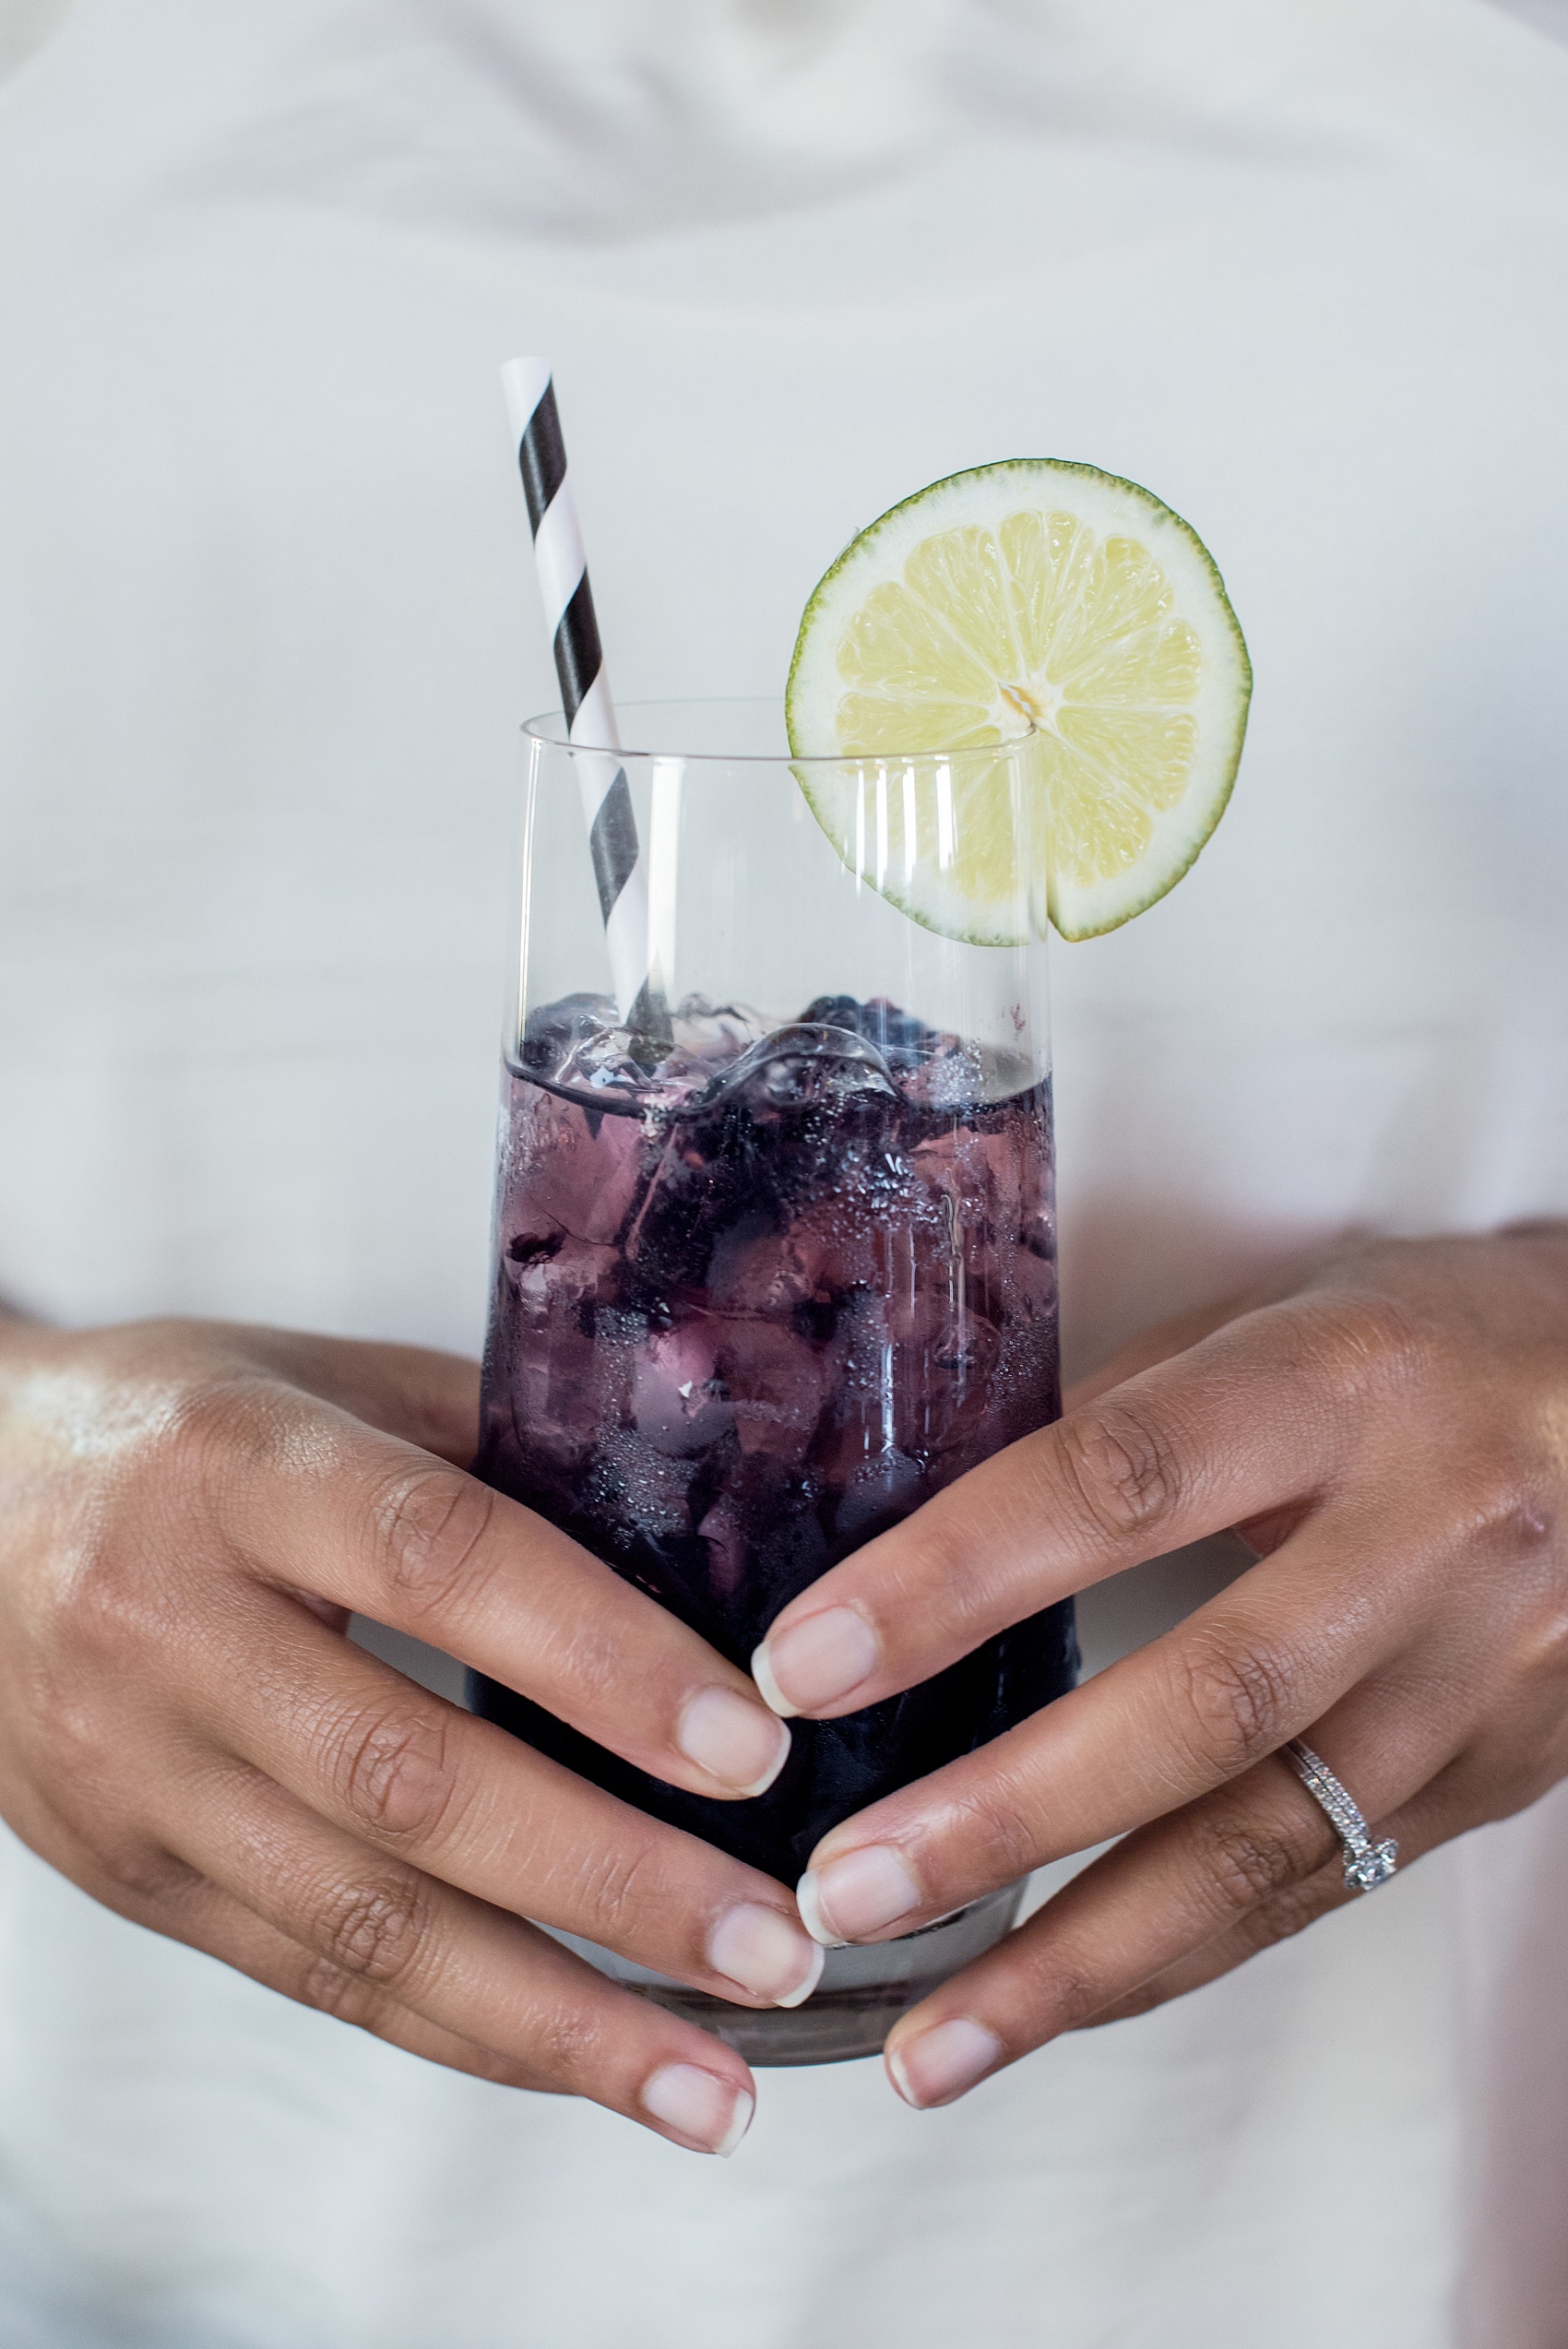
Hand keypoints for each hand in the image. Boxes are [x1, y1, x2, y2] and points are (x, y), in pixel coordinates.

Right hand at [0, 1314, 823, 2153]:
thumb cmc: (179, 1427)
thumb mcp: (325, 1382)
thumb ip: (497, 1444)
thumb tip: (710, 1524)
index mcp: (240, 1467)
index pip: (442, 1561)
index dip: (602, 1661)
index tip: (750, 1747)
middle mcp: (169, 1626)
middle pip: (407, 1781)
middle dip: (609, 1881)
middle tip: (770, 1942)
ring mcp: (135, 1771)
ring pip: (358, 1924)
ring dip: (553, 2017)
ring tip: (712, 2078)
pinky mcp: (130, 1877)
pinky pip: (311, 1976)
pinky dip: (461, 2031)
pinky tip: (581, 2064)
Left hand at [749, 1227, 1567, 2107]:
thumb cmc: (1432, 1339)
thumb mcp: (1283, 1320)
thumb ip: (1124, 1416)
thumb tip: (927, 1525)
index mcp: (1340, 1386)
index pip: (1120, 1482)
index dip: (955, 1579)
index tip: (808, 1664)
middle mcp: (1427, 1537)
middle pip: (1201, 1701)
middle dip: (1006, 1817)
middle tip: (840, 1890)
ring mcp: (1480, 1676)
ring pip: (1270, 1847)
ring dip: (1080, 1962)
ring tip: (923, 2043)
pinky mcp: (1499, 1773)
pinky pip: (1322, 1886)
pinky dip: (1179, 1960)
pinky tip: (1061, 2007)